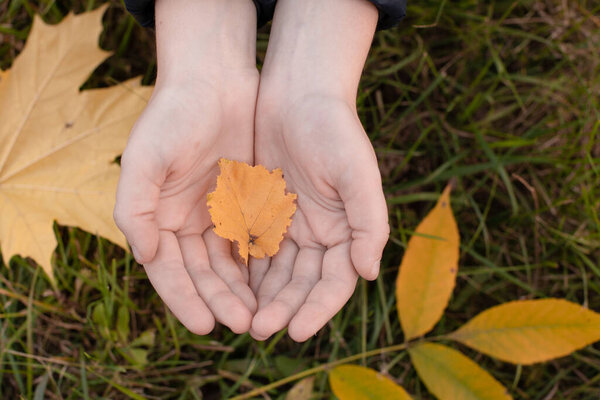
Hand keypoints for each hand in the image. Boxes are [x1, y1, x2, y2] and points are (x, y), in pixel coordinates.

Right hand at [113, 0, 258, 334]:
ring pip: (229, 264)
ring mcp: (215, 215)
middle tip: (245, 324)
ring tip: (262, 313)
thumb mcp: (146, 157)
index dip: (184, 300)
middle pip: (202, 274)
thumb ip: (136, 208)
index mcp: (157, 218)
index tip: (204, 326)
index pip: (168, 271)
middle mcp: (185, 223)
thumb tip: (144, 256)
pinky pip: (252, 242)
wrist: (214, 81)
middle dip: (221, 300)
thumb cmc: (174, 115)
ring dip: (243, 290)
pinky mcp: (243, 204)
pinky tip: (275, 283)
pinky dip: (260, 264)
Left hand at [247, 0, 386, 341]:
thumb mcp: (357, 173)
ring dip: (262, 297)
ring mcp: (291, 225)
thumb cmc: (335, 129)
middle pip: (302, 284)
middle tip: (259, 329)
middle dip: (284, 308)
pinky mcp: (264, 212)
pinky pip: (253, 249)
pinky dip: (244, 271)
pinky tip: (229, 288)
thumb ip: (368, 223)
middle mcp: (320, 234)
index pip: (335, 282)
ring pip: (276, 273)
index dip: (318, 309)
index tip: (296, 332)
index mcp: (347, 231)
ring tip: (242, 319)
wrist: (299, 92)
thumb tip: (369, 273)